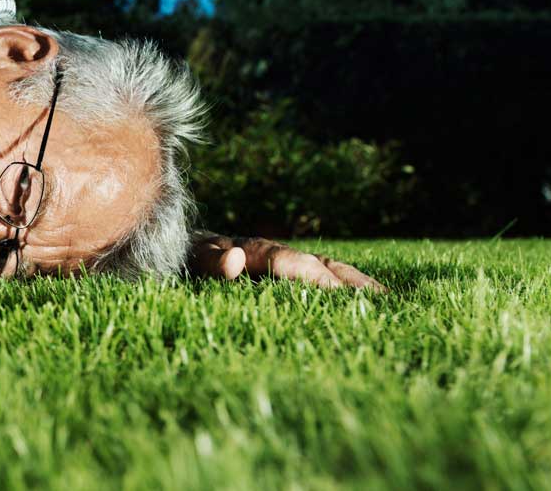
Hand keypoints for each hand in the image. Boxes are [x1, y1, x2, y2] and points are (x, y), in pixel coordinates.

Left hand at [187, 233, 383, 290]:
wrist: (164, 248)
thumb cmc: (175, 261)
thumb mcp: (186, 263)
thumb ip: (209, 262)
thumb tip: (237, 259)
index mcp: (245, 251)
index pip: (283, 260)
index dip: (308, 275)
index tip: (336, 292)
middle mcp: (268, 253)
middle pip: (313, 262)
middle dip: (345, 280)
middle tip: (379, 300)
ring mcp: (275, 263)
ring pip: (322, 267)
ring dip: (352, 283)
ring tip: (386, 301)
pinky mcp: (278, 274)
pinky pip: (315, 278)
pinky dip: (341, 287)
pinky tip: (367, 303)